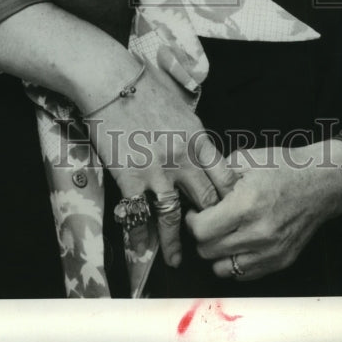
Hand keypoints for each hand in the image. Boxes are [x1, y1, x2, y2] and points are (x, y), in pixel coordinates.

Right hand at [81, 61, 238, 267]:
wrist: (110, 80)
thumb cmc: (145, 86)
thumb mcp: (182, 106)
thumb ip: (195, 133)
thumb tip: (203, 153)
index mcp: (198, 138)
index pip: (225, 178)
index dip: (231, 200)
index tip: (232, 214)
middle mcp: (182, 158)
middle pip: (206, 201)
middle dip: (210, 224)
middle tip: (211, 240)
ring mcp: (155, 171)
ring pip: (173, 217)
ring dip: (176, 242)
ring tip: (177, 260)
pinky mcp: (128, 178)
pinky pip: (138, 216)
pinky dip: (140, 237)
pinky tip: (142, 250)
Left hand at [186, 140, 341, 280]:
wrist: (320, 183)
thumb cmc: (283, 168)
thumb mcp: (245, 159)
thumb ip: (216, 175)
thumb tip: (195, 189)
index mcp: (246, 205)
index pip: (201, 230)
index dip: (193, 220)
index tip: (196, 212)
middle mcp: (258, 233)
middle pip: (208, 251)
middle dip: (202, 235)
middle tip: (208, 220)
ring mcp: (270, 251)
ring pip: (222, 268)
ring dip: (216, 252)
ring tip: (223, 233)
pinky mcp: (280, 262)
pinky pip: (243, 275)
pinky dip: (235, 262)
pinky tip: (239, 242)